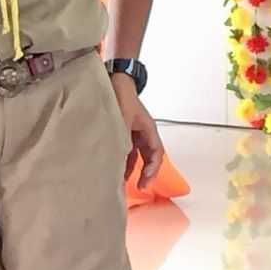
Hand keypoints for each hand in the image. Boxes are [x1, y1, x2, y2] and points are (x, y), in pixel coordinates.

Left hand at [111, 73, 164, 189]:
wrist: (114, 81)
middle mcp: (144, 133)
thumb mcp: (122, 118)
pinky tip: (115, 169)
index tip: (145, 181)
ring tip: (124, 183)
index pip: (156, 153)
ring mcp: (134, 133)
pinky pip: (126, 150)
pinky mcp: (124, 132)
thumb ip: (123, 137)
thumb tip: (121, 157)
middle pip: (149, 158)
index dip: (152, 169)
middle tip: (140, 188)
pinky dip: (122, 160)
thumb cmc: (121, 97)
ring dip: (132, 169)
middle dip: (145, 173)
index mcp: (149, 129)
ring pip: (137, 155)